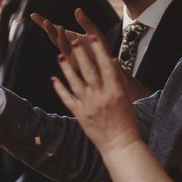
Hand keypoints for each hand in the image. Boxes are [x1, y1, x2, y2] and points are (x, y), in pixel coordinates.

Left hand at [49, 23, 147, 147]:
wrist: (120, 144)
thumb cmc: (127, 121)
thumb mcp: (126, 97)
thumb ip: (117, 79)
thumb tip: (111, 60)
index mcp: (115, 90)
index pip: (105, 65)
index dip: (98, 50)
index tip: (92, 37)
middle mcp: (101, 95)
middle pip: (88, 70)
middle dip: (80, 54)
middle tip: (73, 40)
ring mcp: (88, 105)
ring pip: (75, 82)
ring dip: (66, 68)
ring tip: (60, 56)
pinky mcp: (79, 114)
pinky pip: (67, 98)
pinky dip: (60, 88)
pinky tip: (54, 78)